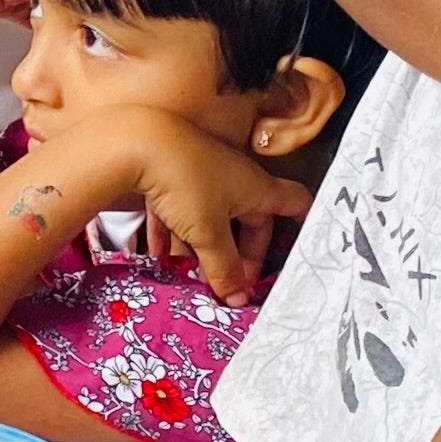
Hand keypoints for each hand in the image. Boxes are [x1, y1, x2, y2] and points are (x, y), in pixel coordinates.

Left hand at [86, 110, 311, 305]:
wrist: (136, 142)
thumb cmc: (186, 182)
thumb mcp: (208, 233)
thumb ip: (224, 268)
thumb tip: (237, 298)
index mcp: (256, 187)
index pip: (294, 202)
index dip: (303, 222)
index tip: (304, 244)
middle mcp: (235, 177)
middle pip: (250, 218)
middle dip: (241, 252)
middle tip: (231, 281)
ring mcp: (202, 173)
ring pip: (211, 217)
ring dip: (202, 247)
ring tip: (191, 277)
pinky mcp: (170, 174)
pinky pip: (178, 209)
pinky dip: (172, 232)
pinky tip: (160, 256)